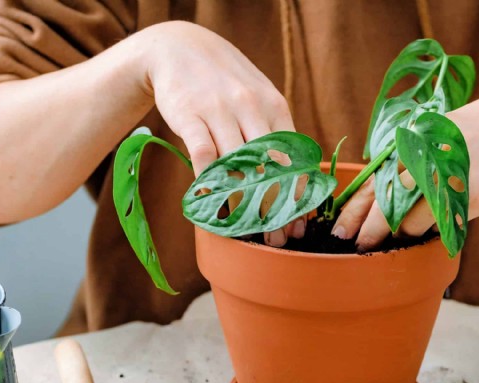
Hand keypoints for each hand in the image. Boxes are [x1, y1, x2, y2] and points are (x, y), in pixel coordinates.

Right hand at [134, 21, 301, 244]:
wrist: (179, 47)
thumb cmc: (225, 83)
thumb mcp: (258, 99)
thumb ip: (274, 134)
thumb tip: (292, 180)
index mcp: (275, 107)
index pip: (293, 158)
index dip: (297, 195)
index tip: (299, 224)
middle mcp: (251, 107)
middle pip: (269, 168)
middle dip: (275, 208)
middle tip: (276, 238)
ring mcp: (220, 110)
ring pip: (237, 166)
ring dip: (242, 203)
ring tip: (247, 230)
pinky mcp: (190, 115)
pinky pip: (203, 156)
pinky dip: (209, 183)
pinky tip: (213, 203)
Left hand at [333, 84, 478, 250]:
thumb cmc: (476, 131)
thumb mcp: (437, 134)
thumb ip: (409, 160)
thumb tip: (376, 195)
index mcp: (415, 143)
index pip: (376, 182)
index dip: (354, 211)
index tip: (340, 231)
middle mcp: (430, 161)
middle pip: (389, 207)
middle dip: (370, 232)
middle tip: (357, 248)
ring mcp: (452, 181)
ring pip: (415, 223)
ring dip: (408, 232)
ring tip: (405, 233)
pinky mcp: (476, 197)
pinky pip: (444, 225)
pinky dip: (437, 229)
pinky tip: (438, 223)